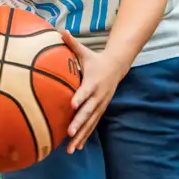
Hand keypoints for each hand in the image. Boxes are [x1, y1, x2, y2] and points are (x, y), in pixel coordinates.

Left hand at [60, 30, 124, 152]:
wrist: (117, 67)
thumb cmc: (96, 59)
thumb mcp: (85, 51)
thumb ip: (72, 43)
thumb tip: (60, 30)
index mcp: (92, 81)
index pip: (85, 91)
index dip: (79, 97)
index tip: (71, 105)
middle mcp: (97, 96)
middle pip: (88, 111)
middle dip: (79, 123)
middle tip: (69, 132)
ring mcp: (100, 105)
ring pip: (90, 123)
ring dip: (81, 135)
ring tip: (71, 148)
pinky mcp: (100, 110)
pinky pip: (92, 125)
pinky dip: (85, 136)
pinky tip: (76, 147)